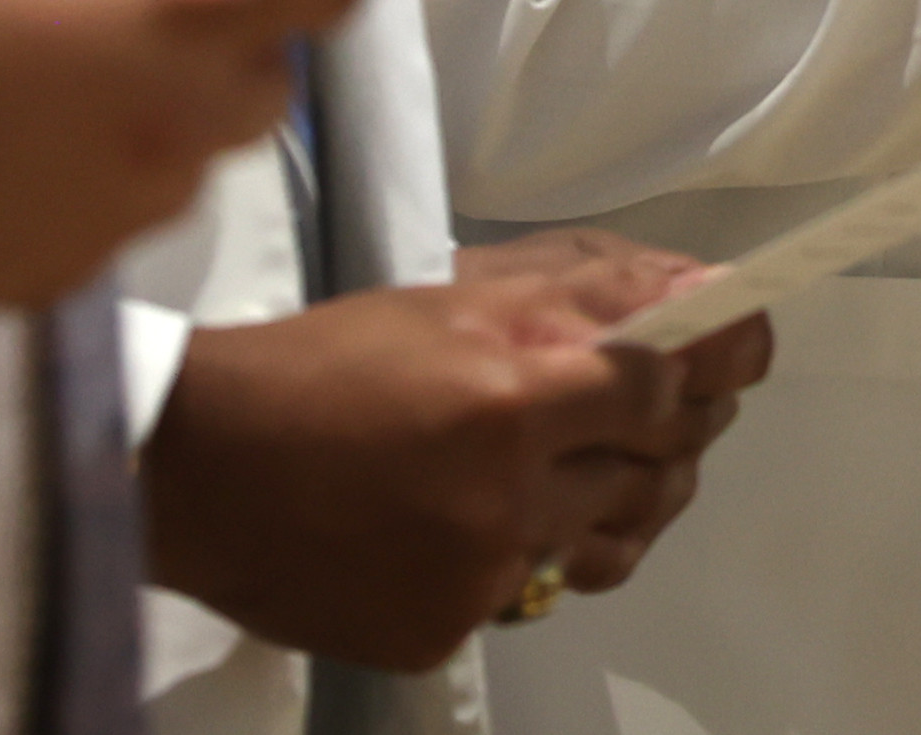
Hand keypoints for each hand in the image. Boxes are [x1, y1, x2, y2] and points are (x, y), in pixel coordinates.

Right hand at [0, 0, 370, 307]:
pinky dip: (71, 200)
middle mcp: (180, 117)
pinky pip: (100, 232)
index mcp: (193, 6)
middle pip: (264, 90)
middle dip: (225, 60)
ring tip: (45, 105)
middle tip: (147, 33)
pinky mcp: (54, 274)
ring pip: (183, 168)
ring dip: (148, 134)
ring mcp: (122, 207)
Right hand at [141, 231, 767, 660]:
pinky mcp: (443, 633)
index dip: (704, 366)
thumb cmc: (321, 366)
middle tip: (649, 405)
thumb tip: (696, 286)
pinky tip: (464, 517)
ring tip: (557, 458)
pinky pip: (523, 591)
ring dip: (603, 497)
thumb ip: (580, 294)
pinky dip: (513, 554)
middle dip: (667, 432)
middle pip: (652, 473)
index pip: (665, 388)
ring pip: (600, 540)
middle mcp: (505, 500)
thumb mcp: (450, 301)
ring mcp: (476, 579)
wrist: (199, 474)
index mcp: (509, 402)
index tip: (721, 351)